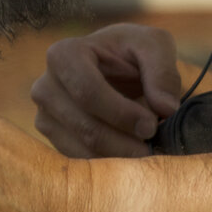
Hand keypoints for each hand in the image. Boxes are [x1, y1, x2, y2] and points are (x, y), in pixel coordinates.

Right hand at [30, 24, 182, 158]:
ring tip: (146, 151)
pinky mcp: (53, 139)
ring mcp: (45, 116)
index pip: (87, 92)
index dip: (121, 113)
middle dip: (125, 143)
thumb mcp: (154, 47)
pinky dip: (110, 164)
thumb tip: (166, 108)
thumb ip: (163, 72)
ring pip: (84, 150)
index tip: (151, 125)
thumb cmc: (133, 52)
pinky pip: (82, 161)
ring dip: (120, 157)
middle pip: (86, 127)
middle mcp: (45, 87)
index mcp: (64, 54)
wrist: (115, 66)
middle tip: (154, 146)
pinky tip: (130, 155)